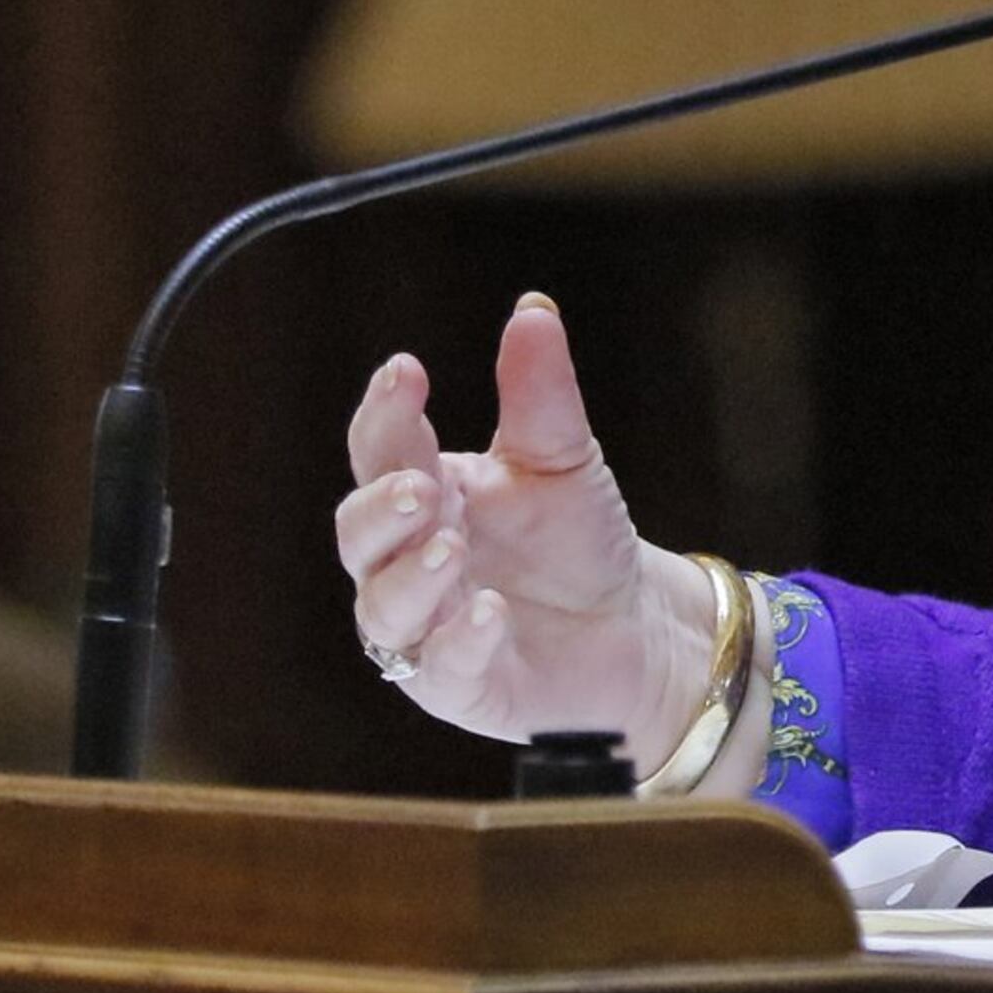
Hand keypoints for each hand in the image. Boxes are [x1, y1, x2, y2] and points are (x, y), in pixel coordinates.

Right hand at [334, 293, 719, 756]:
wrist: (632, 626)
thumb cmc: (579, 541)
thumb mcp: (565, 459)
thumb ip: (541, 394)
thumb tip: (533, 309)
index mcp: (426, 491)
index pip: (381, 448)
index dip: (384, 412)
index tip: (406, 372)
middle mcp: (407, 559)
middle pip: (360, 531)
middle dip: (383, 506)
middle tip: (422, 485)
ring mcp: (424, 625)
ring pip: (384, 606)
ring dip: (409, 576)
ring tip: (447, 547)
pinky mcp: (456, 683)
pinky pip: (441, 667)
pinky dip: (460, 640)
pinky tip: (491, 613)